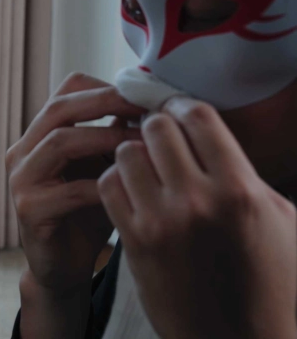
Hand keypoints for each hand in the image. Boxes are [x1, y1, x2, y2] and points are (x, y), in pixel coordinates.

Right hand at [7, 72, 144, 292]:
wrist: (63, 266)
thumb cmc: (88, 214)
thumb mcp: (105, 167)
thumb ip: (118, 136)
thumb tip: (154, 102)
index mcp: (40, 133)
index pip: (67, 90)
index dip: (107, 87)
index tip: (146, 94)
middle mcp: (23, 150)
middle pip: (59, 108)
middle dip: (106, 103)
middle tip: (146, 108)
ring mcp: (21, 179)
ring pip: (59, 142)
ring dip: (104, 139)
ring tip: (141, 146)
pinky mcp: (28, 209)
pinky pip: (67, 190)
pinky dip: (101, 186)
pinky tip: (130, 189)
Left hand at [98, 97, 296, 338]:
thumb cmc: (270, 280)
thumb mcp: (278, 219)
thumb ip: (243, 173)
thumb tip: (212, 137)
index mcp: (240, 190)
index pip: (198, 116)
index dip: (184, 107)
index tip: (178, 111)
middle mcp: (197, 201)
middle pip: (156, 128)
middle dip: (156, 126)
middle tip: (158, 135)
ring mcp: (161, 223)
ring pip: (125, 153)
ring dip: (133, 153)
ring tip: (145, 165)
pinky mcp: (134, 243)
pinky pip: (109, 187)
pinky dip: (116, 181)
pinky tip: (131, 190)